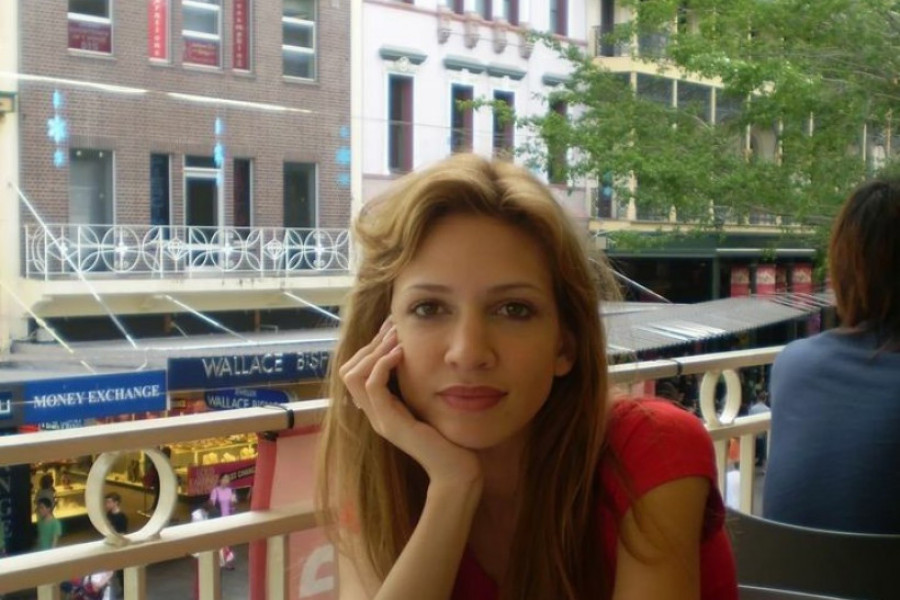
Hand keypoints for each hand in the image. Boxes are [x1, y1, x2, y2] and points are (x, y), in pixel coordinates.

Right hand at [340, 320, 482, 487]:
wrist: (455, 471)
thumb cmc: (449, 438)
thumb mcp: (429, 405)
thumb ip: (419, 387)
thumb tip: (420, 360)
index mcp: (381, 409)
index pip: (356, 372)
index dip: (370, 347)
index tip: (391, 328)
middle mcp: (374, 414)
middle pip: (349, 371)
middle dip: (370, 343)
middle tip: (392, 326)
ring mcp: (379, 420)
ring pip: (354, 376)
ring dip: (374, 350)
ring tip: (395, 336)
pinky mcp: (390, 424)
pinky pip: (373, 386)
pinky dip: (383, 364)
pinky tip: (401, 352)